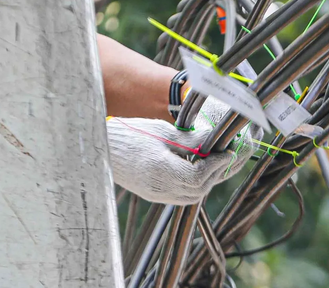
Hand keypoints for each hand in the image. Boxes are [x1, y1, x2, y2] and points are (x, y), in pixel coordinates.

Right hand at [107, 97, 261, 204]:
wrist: (102, 147)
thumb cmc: (131, 134)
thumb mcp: (162, 132)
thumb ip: (189, 140)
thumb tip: (213, 140)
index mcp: (159, 170)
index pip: (198, 176)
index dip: (216, 165)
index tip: (226, 152)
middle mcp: (158, 188)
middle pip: (197, 191)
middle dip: (214, 174)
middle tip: (223, 157)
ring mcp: (154, 195)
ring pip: (190, 197)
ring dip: (205, 182)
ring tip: (211, 163)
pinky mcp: (152, 195)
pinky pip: (180, 196)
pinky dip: (192, 186)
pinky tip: (194, 169)